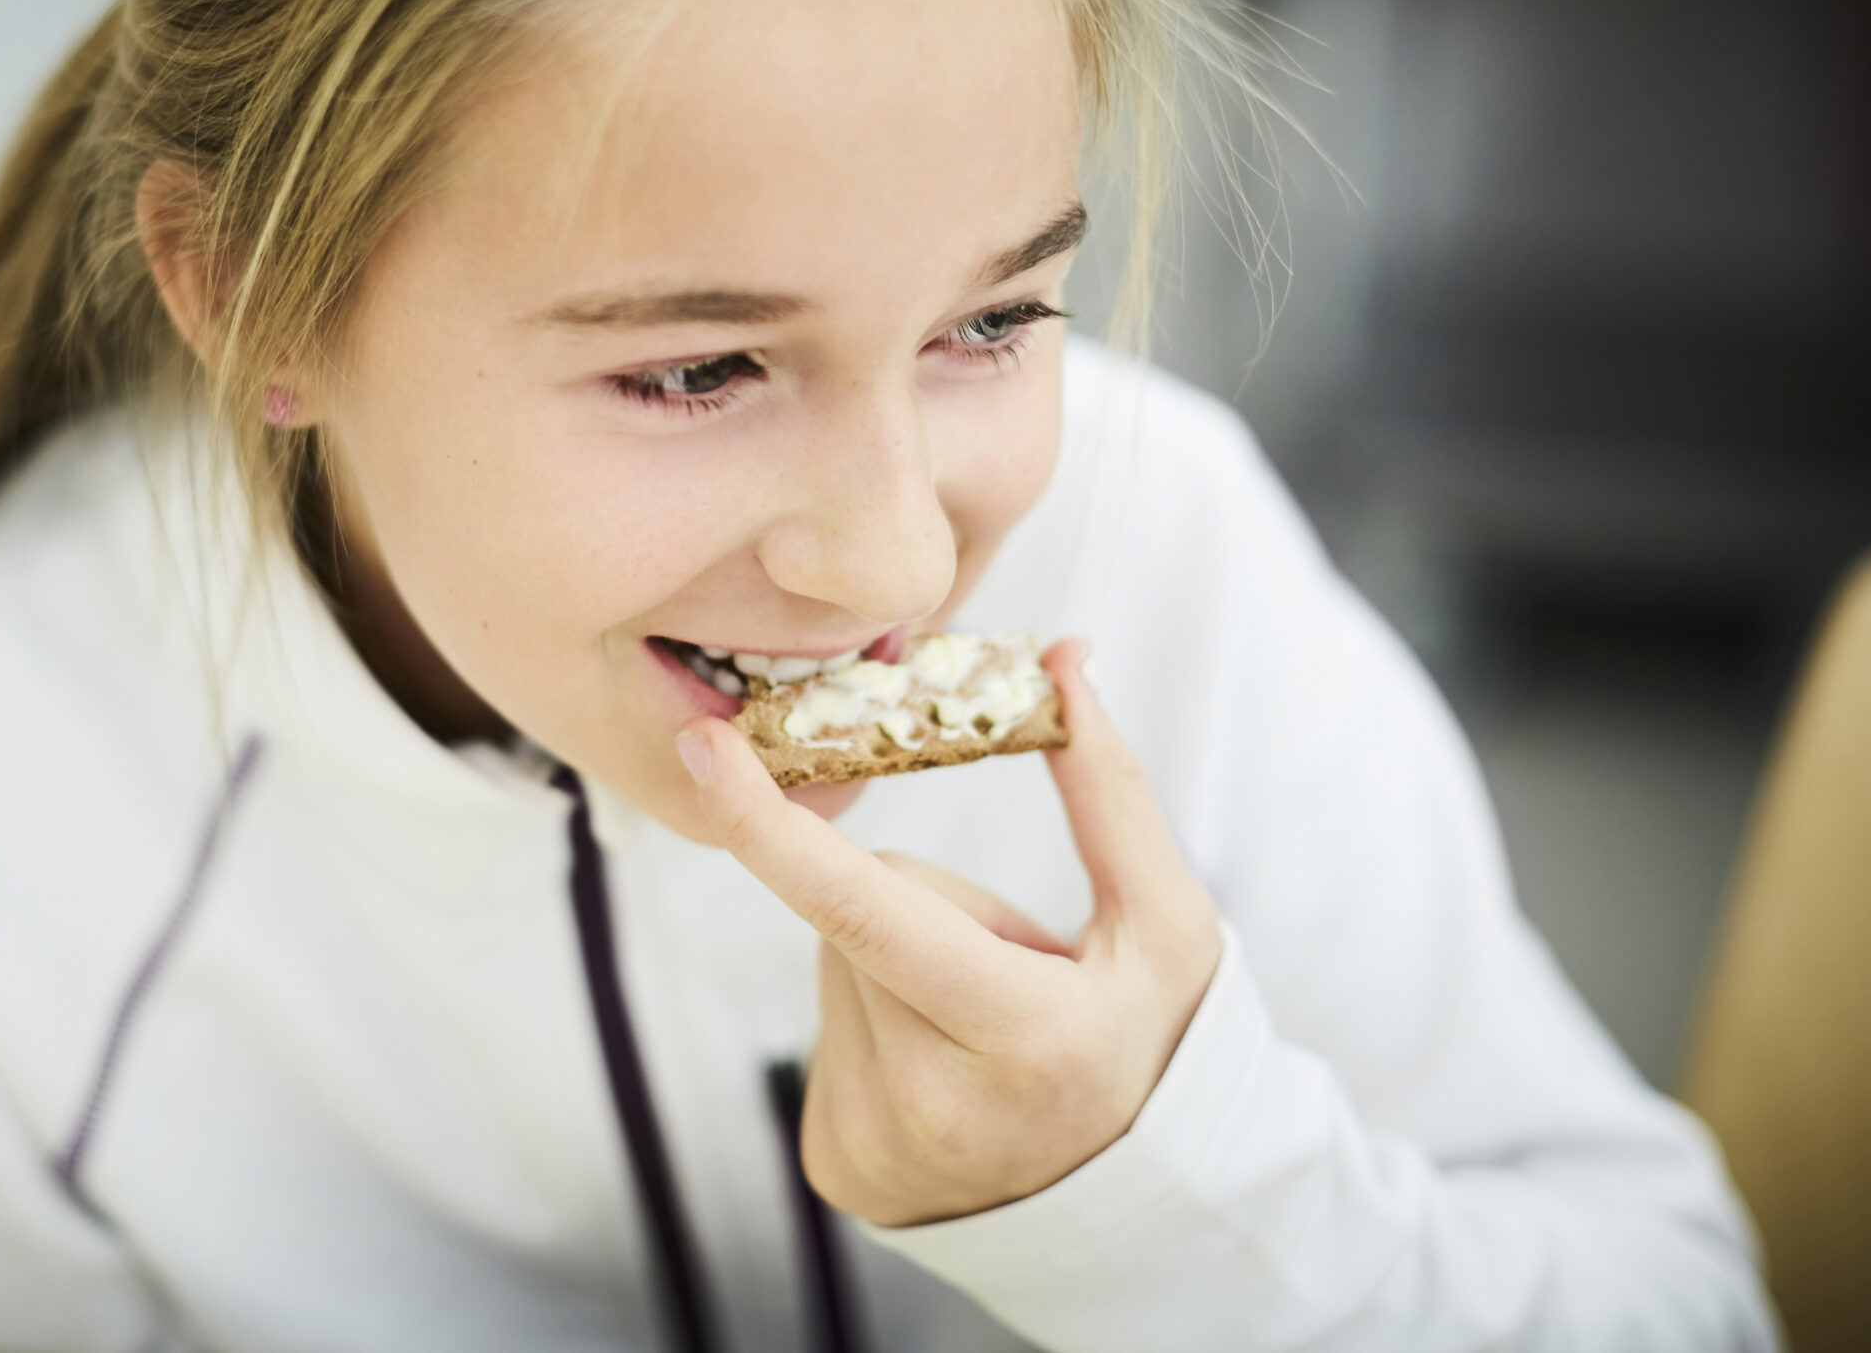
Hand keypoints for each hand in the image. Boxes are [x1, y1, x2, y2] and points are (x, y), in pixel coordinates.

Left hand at [679, 640, 1221, 1226]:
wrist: (1134, 1213)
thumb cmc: (1152, 1042)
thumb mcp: (1167, 924)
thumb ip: (1111, 790)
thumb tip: (1062, 657)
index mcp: (1024, 1036)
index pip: (865, 905)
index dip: (772, 824)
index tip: (704, 751)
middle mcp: (934, 1106)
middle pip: (857, 909)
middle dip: (926, 908)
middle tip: (1013, 975)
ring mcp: (876, 1146)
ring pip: (833, 963)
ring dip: (897, 967)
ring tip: (984, 1029)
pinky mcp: (835, 1166)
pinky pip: (824, 1029)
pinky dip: (879, 1027)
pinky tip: (948, 1073)